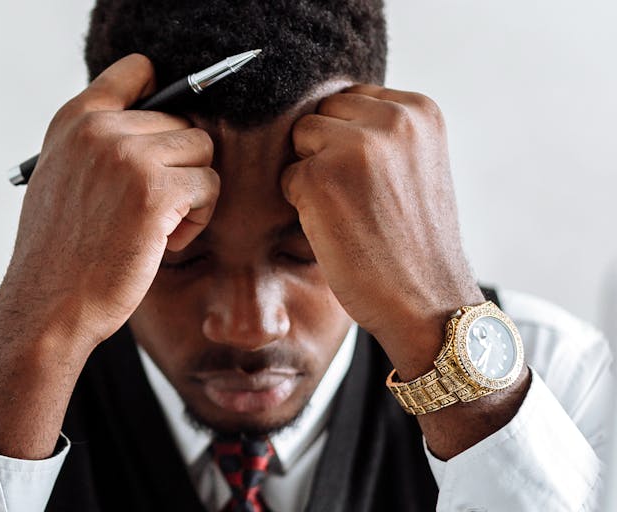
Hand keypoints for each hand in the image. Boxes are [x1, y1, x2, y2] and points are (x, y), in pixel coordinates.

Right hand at [0, 54, 218, 458]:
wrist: (49, 305)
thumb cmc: (60, 254)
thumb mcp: (60, 178)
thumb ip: (97, 144)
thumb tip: (158, 125)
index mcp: (73, 120)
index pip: (135, 69)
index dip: (162, 95)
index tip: (165, 132)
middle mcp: (99, 128)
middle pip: (181, 122)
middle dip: (178, 167)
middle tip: (151, 211)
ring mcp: (128, 156)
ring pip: (202, 151)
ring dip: (192, 192)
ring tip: (159, 227)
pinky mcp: (156, 190)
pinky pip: (209, 186)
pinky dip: (197, 219)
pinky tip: (164, 243)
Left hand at [280, 84, 484, 375]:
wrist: (427, 302)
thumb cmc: (414, 241)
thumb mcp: (417, 164)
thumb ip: (383, 131)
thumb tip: (326, 110)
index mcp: (419, 110)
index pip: (352, 98)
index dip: (348, 139)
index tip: (368, 178)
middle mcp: (391, 118)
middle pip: (322, 112)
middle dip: (326, 150)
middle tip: (356, 198)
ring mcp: (354, 145)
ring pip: (300, 139)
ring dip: (311, 173)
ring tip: (348, 211)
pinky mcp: (318, 176)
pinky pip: (287, 177)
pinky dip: (301, 204)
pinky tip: (336, 228)